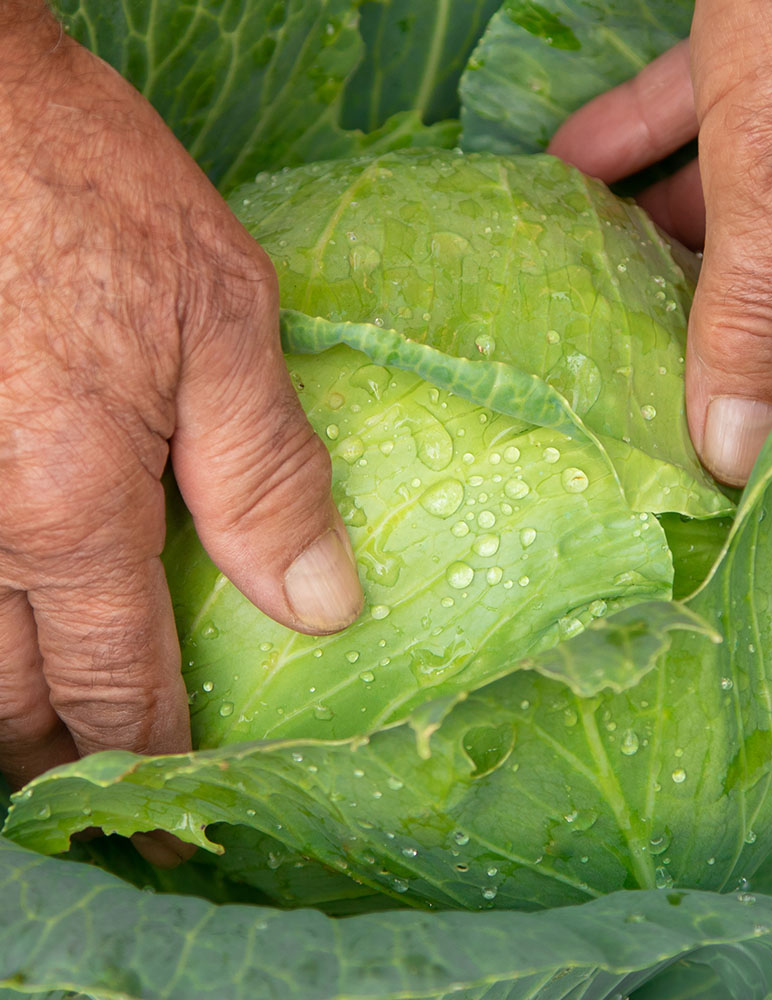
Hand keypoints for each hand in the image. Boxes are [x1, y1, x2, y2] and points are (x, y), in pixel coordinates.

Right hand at [0, 5, 362, 801]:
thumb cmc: (85, 194)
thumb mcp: (221, 322)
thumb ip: (266, 476)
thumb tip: (322, 606)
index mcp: (70, 508)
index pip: (119, 684)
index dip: (153, 761)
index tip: (177, 819)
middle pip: (8, 701)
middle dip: (63, 759)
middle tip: (110, 788)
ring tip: (48, 739)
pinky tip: (10, 628)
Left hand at [549, 0, 771, 484]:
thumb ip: (763, 313)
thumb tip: (735, 451)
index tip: (731, 488)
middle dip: (714, 346)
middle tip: (638, 394)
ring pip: (739, 215)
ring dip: (662, 246)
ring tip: (592, 289)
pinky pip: (702, 124)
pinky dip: (639, 146)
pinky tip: (572, 167)